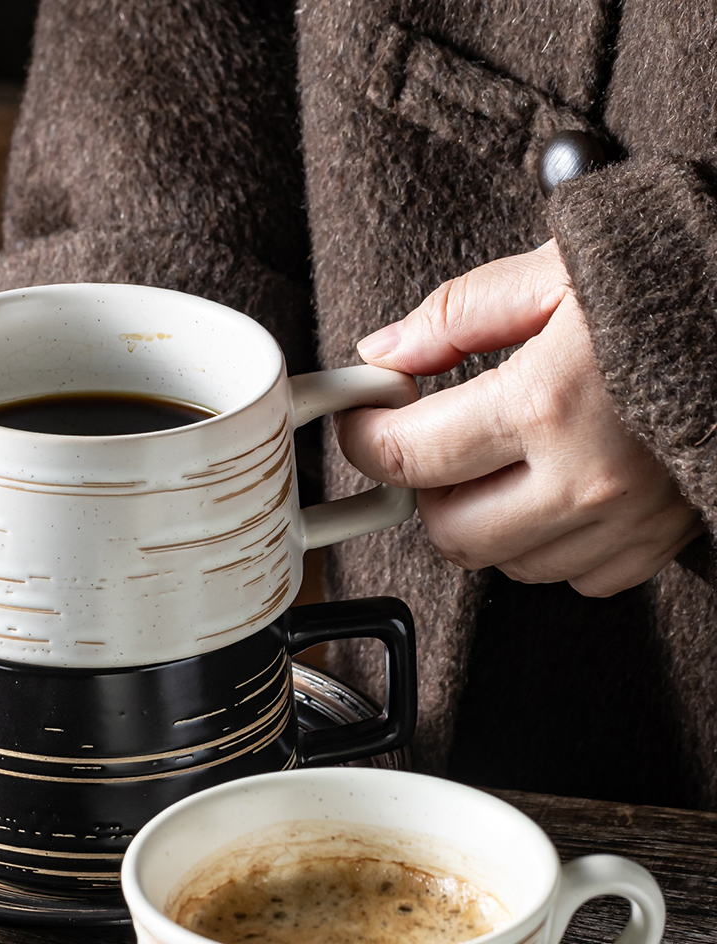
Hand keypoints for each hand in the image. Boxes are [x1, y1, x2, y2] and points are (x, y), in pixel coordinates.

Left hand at [336, 241, 701, 596]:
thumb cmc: (674, 280)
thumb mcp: (557, 271)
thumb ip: (458, 314)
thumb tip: (383, 352)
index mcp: (547, 402)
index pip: (407, 455)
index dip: (367, 439)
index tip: (366, 423)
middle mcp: (584, 476)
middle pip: (449, 531)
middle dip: (429, 491)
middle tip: (442, 444)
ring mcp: (624, 518)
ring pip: (505, 563)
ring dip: (488, 520)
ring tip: (511, 457)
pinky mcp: (656, 542)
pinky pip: (571, 575)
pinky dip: (550, 542)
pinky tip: (562, 485)